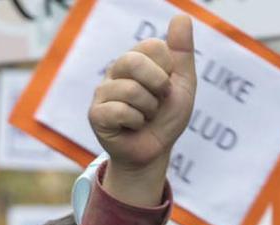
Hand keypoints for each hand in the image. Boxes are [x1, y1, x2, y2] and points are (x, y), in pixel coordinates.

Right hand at [89, 14, 196, 205]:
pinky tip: (132, 127)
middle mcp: (116, 70)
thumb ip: (182, 52)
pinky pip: (121, 111)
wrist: (155, 152)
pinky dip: (136, 123)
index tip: (166, 87)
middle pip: (134, 61)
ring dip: (148, 111)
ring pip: (131, 90)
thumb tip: (182, 16)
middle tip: (158, 102)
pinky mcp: (96, 114)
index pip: (154, 47)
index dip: (168, 71)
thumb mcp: (183, 85)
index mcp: (137, 59)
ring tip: (144, 118)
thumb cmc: (166, 119)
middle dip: (157, 87)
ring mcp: (103, 91)